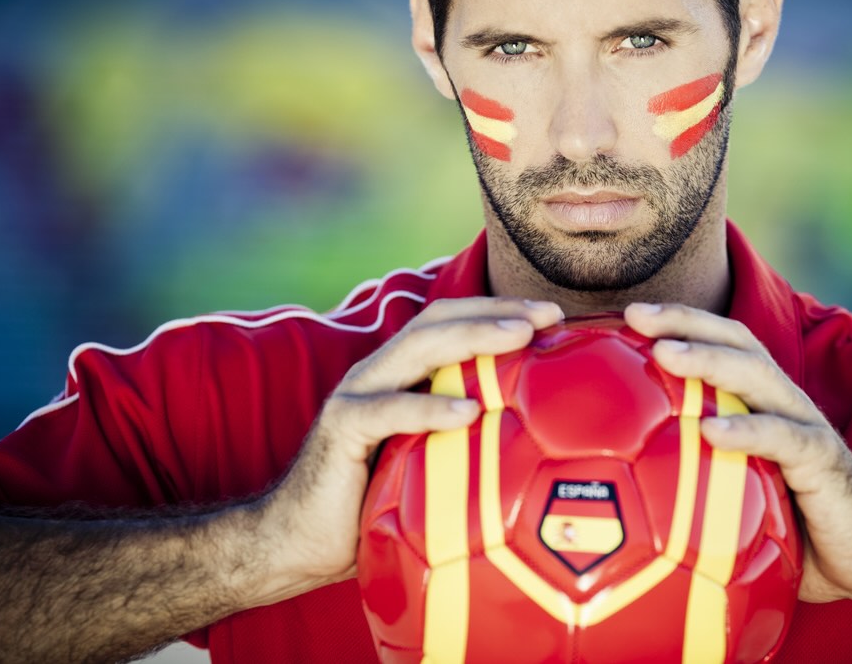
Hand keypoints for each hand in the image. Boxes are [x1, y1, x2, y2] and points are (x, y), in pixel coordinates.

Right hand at [247, 297, 563, 606]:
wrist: (298, 541)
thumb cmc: (371, 504)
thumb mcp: (429, 460)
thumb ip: (465, 438)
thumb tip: (536, 440)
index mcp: (401, 375)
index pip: (451, 322)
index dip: (499, 309)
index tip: (554, 315)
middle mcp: (377, 374)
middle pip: (439, 322)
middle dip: (497, 312)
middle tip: (548, 314)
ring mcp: (356, 397)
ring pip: (418, 351)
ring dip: (473, 339)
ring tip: (519, 338)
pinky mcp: (340, 431)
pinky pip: (388, 413)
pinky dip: (429, 408)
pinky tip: (468, 411)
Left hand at [624, 302, 851, 608]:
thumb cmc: (801, 528)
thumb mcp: (741, 495)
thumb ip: (699, 479)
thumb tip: (634, 491)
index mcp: (763, 404)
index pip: (722, 346)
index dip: (681, 323)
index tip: (629, 315)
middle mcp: (784, 403)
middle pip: (736, 344)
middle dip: (686, 321)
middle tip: (636, 314)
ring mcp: (806, 427)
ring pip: (756, 377)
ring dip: (708, 360)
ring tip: (666, 353)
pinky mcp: (823, 462)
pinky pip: (783, 439)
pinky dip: (747, 430)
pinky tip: (712, 431)